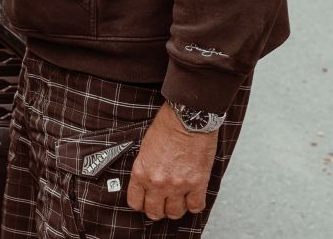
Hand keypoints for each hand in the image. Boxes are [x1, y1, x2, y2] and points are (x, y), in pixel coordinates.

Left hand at [127, 104, 218, 219]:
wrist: (187, 120)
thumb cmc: (166, 127)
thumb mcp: (144, 148)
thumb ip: (145, 168)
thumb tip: (146, 182)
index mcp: (141, 172)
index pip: (135, 202)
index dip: (140, 204)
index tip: (144, 202)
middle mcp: (158, 182)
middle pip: (155, 212)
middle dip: (156, 210)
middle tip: (160, 204)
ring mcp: (178, 185)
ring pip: (175, 213)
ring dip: (175, 209)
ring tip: (176, 202)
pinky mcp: (197, 184)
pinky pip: (196, 206)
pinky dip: (194, 205)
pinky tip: (192, 198)